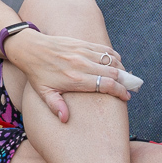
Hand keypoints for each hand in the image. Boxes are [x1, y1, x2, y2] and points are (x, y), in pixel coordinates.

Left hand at [6, 29, 129, 121]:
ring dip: (121, 69)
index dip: (120, 91)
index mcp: (75, 79)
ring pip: (111, 59)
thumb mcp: (43, 93)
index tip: (126, 97)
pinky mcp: (83, 43)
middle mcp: (82, 64)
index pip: (105, 84)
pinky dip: (114, 56)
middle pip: (113, 72)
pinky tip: (116, 63)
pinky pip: (105, 49)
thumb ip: (56, 106)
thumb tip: (65, 119)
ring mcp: (83, 52)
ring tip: (125, 78)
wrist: (31, 48)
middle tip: (130, 89)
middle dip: (125, 82)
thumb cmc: (38, 73)